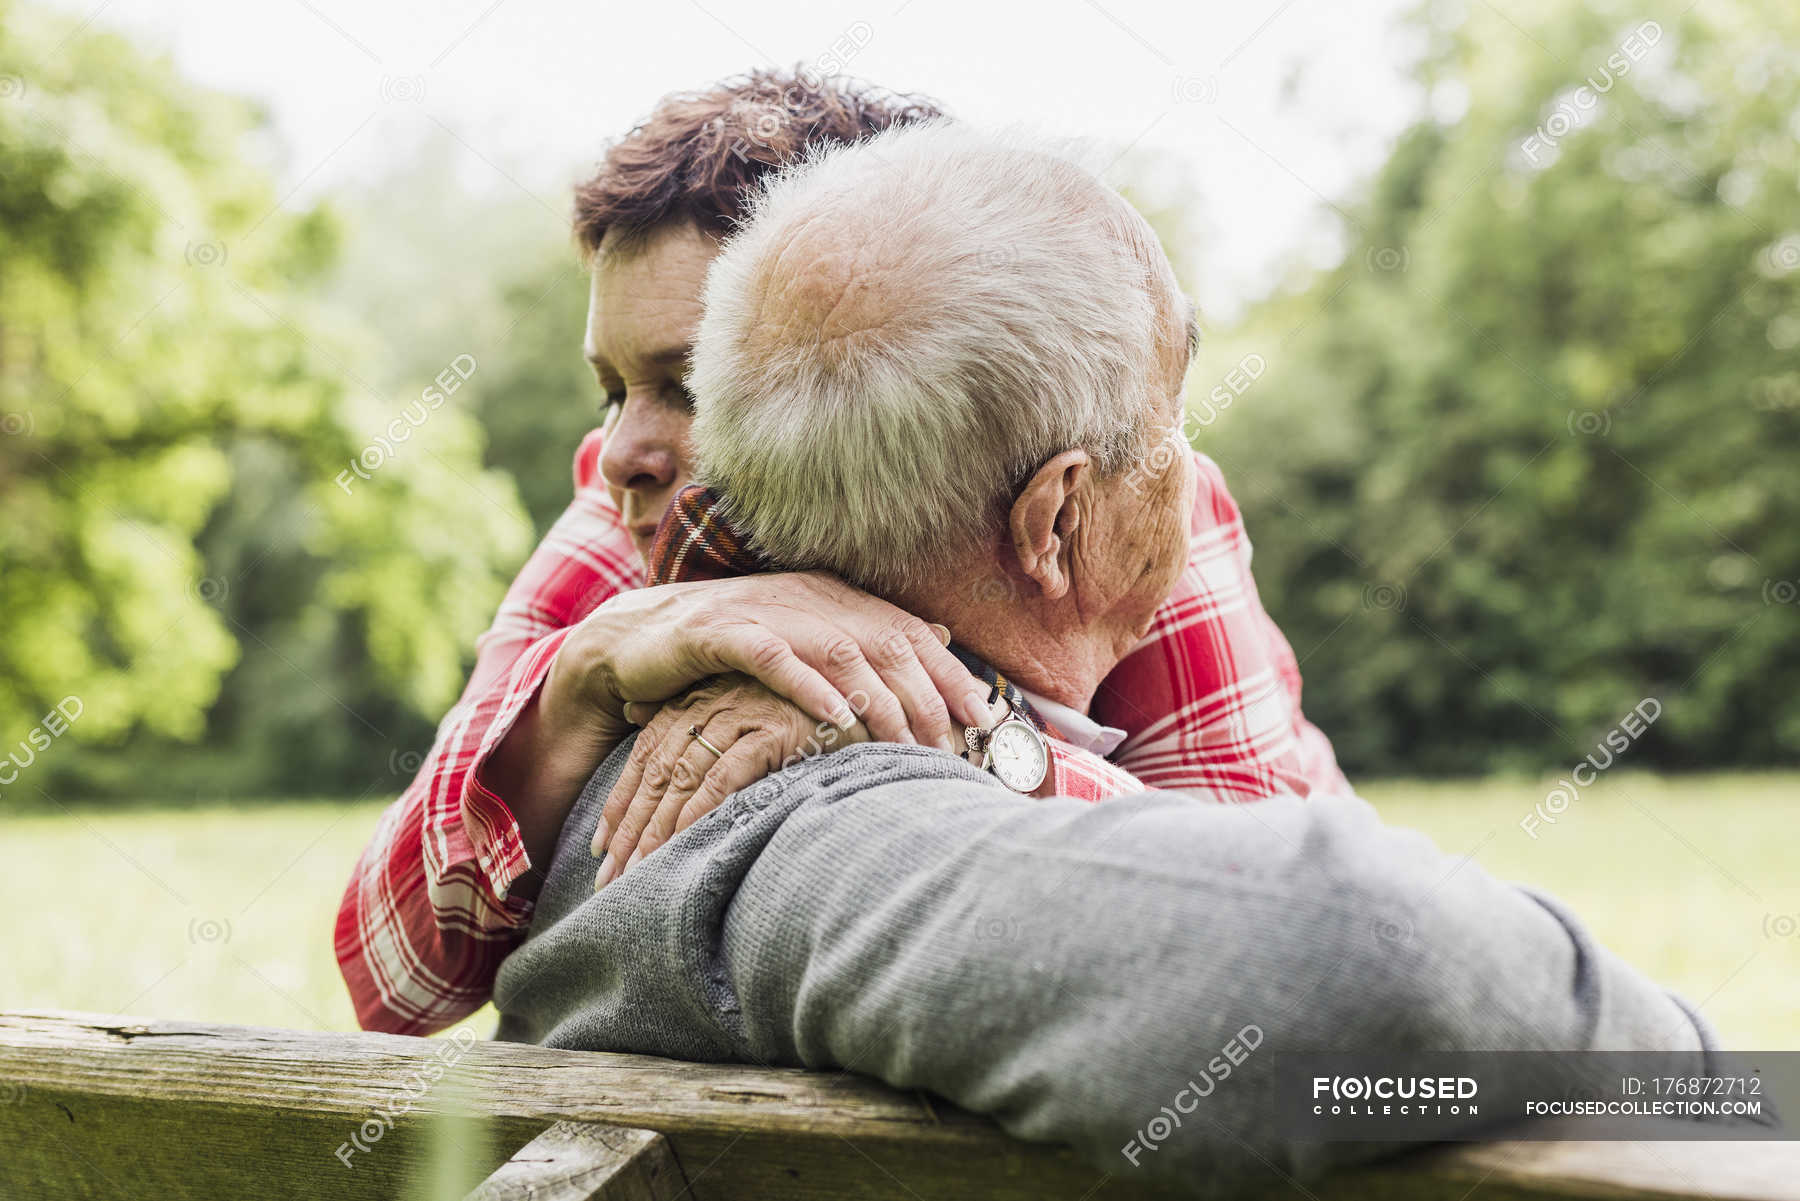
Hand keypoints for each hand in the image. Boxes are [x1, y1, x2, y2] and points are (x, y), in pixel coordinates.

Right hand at [545, 572, 990, 754]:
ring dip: (876, 698)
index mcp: (831, 597)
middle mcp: (803, 596)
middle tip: (951, 745)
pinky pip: (772, 657)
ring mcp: (760, 611)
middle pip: (883, 641)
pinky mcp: (716, 633)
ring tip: (904, 741)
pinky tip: (835, 717)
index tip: (986, 717)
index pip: (907, 631)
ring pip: (837, 649)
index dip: (950, 672)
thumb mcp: (803, 641)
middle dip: (925, 694)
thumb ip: (865, 638)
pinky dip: (806, 686)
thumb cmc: (726, 651)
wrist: (630, 641)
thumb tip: (939, 633)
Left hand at [591, 673, 870, 887]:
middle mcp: (718, 700)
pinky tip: (681, 844)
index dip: (623, 802)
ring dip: (656, 830)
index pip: (649, 754)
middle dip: (630, 828)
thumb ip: (709, 726)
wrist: (877, 698)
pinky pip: (724, 776)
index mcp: (707, 698)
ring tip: (637, 875)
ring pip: (682, 776)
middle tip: (609, 877)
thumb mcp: (759, 720)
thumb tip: (642, 719)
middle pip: (658, 770)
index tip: (603, 847)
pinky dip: (699, 811)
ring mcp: (745, 711)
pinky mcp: (773, 729)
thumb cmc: (818, 716)